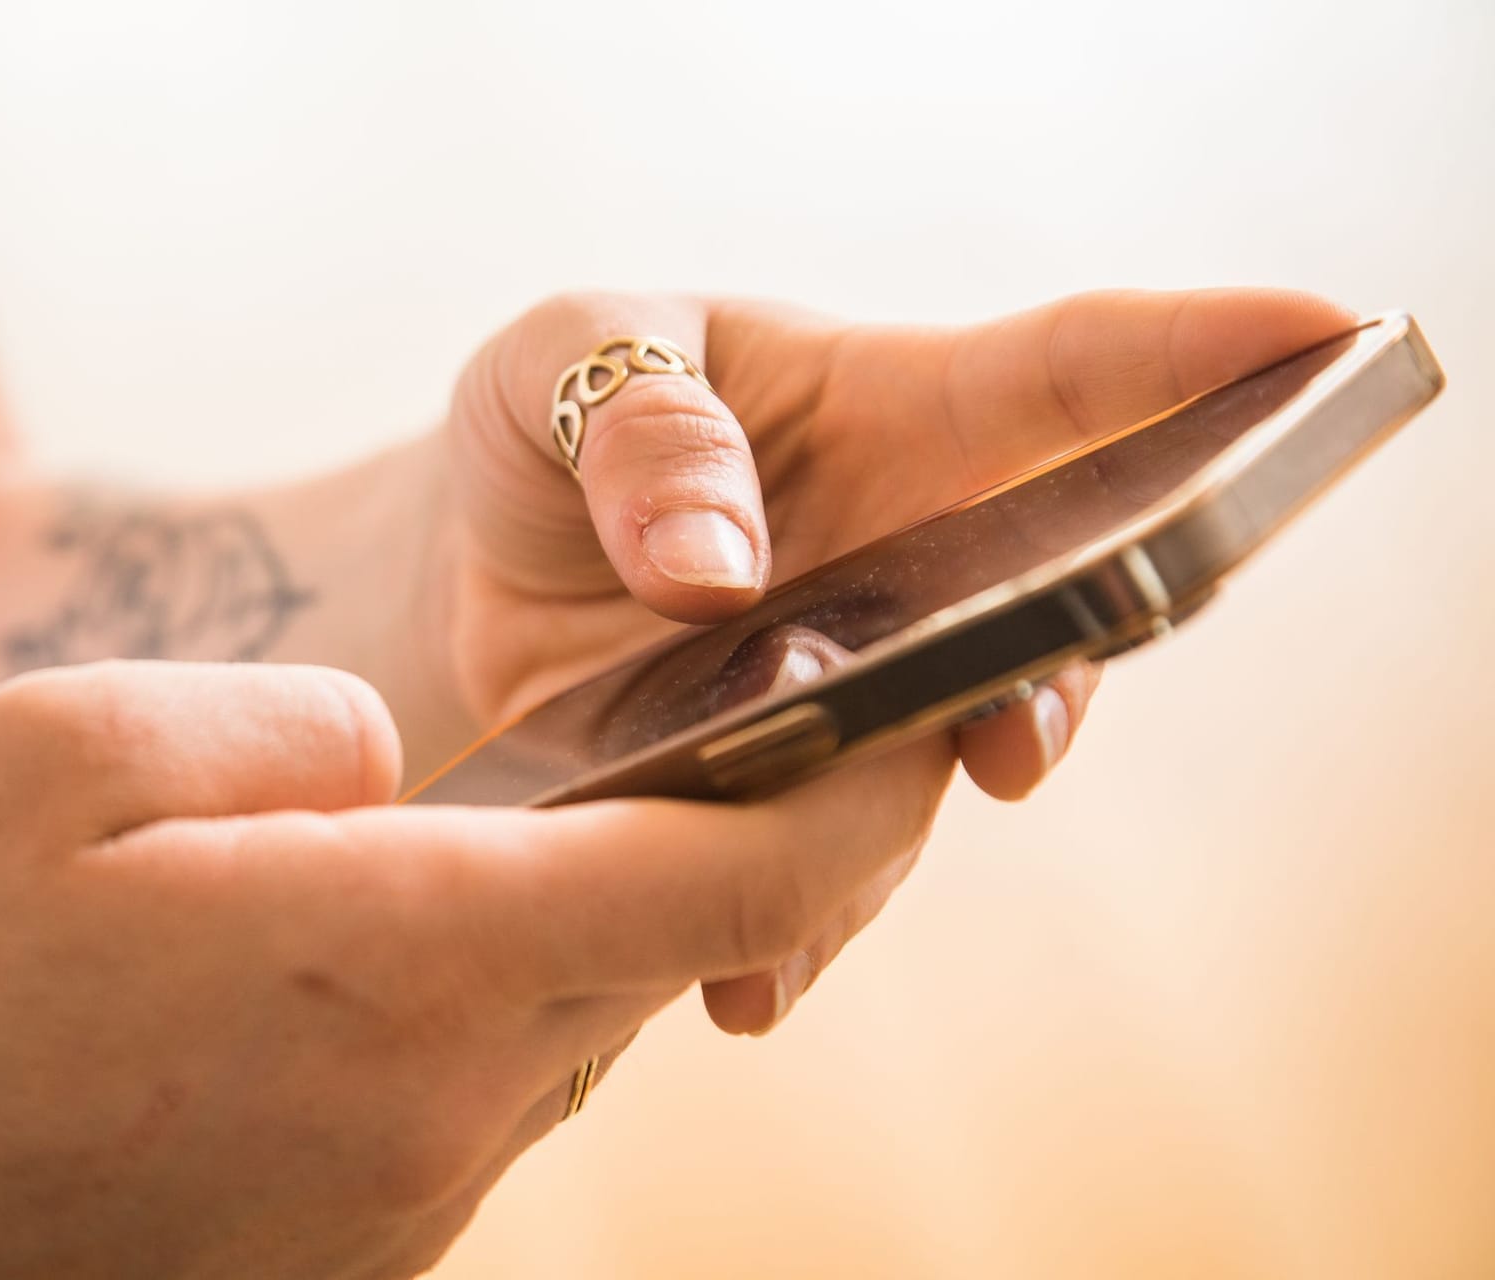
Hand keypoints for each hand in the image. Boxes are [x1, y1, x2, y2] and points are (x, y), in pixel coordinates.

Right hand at [0, 661, 951, 1278]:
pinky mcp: (367, 1237)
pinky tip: (407, 938)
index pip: (740, 875)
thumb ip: (298, 727)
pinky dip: (507, 989)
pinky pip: (494, 1083)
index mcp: (408, 955)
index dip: (868, 784)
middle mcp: (455, 1098)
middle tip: (761, 709)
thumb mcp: (70, 756)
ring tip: (566, 810)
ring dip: (615, 909)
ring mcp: (418, 1191)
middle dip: (756, 828)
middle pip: (686, 943)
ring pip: (589, 1012)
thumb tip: (405, 763)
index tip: (938, 699)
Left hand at [434, 287, 1354, 1031]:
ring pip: (941, 774)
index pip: (1070, 373)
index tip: (1326, 339)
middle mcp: (916, 559)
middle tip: (1011, 736)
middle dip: (1063, 678)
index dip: (1203, 355)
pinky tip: (744, 983)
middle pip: (1056, 614)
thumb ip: (641, 430)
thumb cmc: (544, 425)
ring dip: (896, 837)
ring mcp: (863, 685)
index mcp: (891, 408)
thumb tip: (717, 574)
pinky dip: (791, 929)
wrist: (466, 569)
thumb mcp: (561, 360)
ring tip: (802, 905)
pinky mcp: (786, 791)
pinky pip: (825, 869)